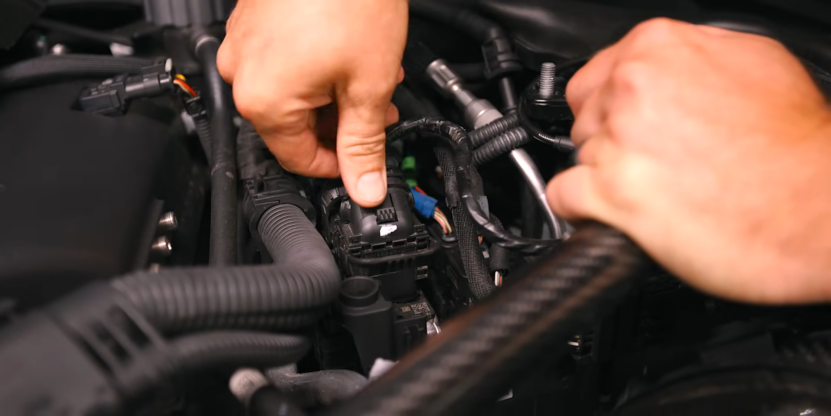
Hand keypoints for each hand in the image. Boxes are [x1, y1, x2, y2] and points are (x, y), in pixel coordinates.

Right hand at [218, 0, 407, 206]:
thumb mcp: (368, 86)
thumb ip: (364, 144)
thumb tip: (364, 187)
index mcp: (263, 100)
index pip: (299, 160)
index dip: (339, 166)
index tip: (364, 161)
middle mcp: (242, 73)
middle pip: (294, 126)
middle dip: (343, 124)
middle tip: (379, 112)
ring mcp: (245, 44)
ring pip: (292, 93)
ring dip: (334, 95)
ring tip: (373, 76)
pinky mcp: (254, 21)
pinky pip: (283, 62)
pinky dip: (317, 68)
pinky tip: (350, 52)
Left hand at [548, 18, 830, 303]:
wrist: (817, 212)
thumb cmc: (798, 150)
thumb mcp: (758, 64)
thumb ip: (694, 58)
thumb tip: (665, 68)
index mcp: (659, 49)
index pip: (594, 76)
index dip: (608, 107)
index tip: (624, 125)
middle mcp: (633, 88)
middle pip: (584, 117)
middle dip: (607, 140)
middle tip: (648, 161)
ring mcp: (618, 140)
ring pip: (576, 156)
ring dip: (600, 176)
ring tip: (648, 189)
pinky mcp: (611, 194)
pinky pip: (562, 196)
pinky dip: (579, 209)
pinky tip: (607, 213)